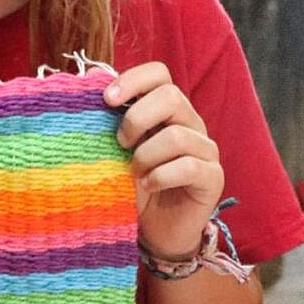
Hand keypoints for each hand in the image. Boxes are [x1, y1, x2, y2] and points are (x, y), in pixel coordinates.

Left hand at [104, 62, 222, 260]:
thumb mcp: (115, 150)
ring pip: (177, 136)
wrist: (153, 230)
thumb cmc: (132, 185)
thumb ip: (109, 119)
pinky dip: (160, 177)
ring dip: (145, 156)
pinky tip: (148, 186)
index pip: (159, 73)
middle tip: (120, 143)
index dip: (133, 80)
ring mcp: (205, 149)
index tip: (106, 100)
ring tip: (134, 173)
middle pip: (171, 96)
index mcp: (166, 109)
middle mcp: (190, 123)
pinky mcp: (213, 176)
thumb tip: (90, 77)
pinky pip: (188, 166)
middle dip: (136, 119)